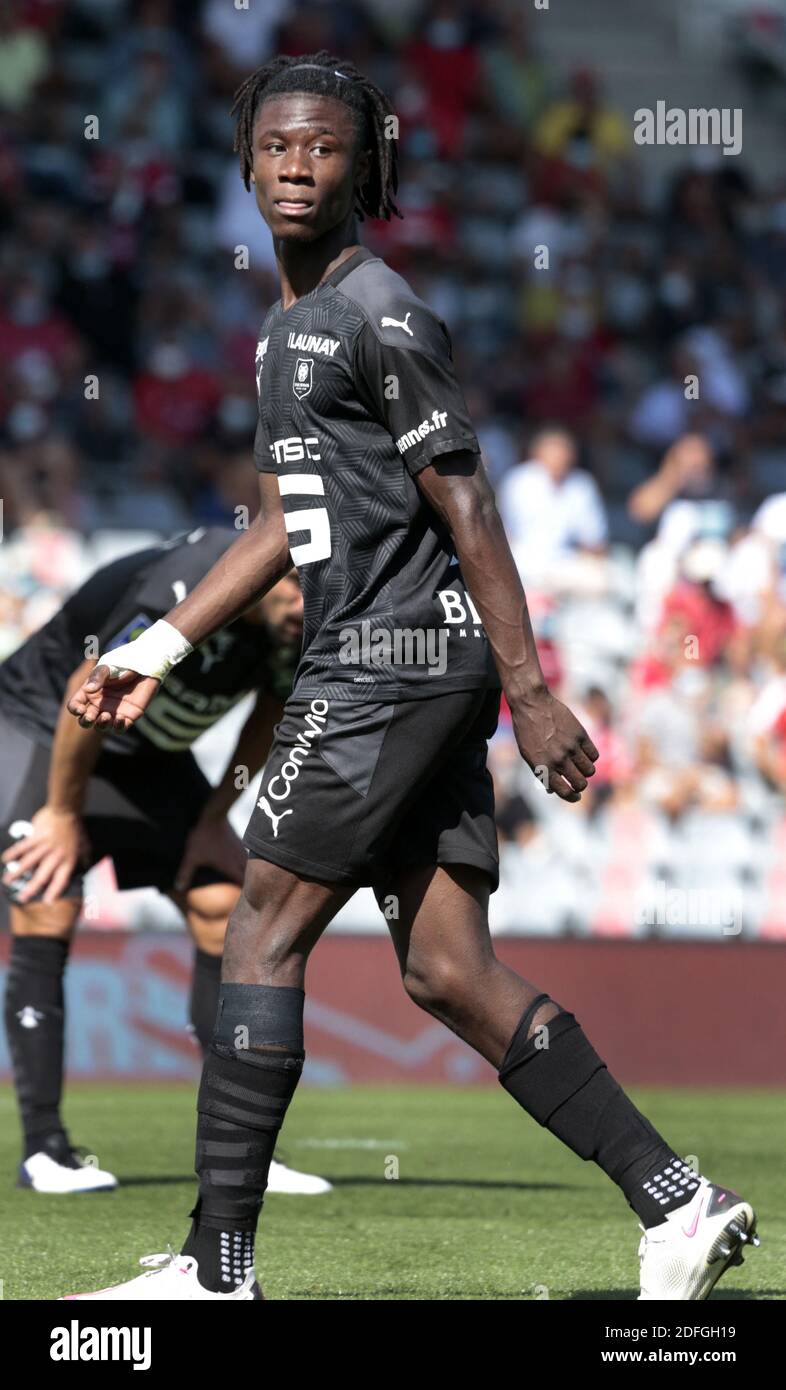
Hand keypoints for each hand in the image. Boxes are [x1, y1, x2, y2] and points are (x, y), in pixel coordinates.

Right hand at [1, 806, 89, 903]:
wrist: (67, 810)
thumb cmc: (75, 828)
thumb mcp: (84, 845)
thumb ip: (84, 857)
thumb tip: (86, 866)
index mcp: (68, 860)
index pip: (61, 880)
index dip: (54, 891)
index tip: (47, 901)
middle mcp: (56, 856)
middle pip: (42, 876)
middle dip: (31, 888)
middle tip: (22, 897)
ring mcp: (45, 846)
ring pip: (29, 863)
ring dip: (17, 873)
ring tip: (8, 880)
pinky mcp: (36, 837)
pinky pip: (22, 847)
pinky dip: (13, 853)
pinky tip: (5, 859)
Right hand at [67, 665, 160, 732]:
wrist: (144, 667)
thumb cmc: (123, 665)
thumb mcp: (108, 668)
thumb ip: (98, 677)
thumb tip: (88, 690)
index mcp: (89, 693)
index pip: (75, 705)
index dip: (75, 709)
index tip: (81, 709)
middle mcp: (98, 705)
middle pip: (85, 721)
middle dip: (85, 721)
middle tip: (90, 717)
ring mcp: (112, 712)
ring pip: (101, 727)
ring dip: (101, 725)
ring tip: (106, 715)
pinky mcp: (128, 717)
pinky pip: (120, 728)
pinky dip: (118, 727)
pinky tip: (120, 718)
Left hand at [174, 815, 246, 891]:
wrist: (213, 815)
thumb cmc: (203, 838)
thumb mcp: (192, 857)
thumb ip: (185, 873)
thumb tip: (178, 887)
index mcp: (230, 866)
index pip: (242, 884)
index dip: (244, 893)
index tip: (244, 899)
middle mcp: (238, 859)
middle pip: (248, 875)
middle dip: (247, 884)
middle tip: (244, 891)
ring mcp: (240, 849)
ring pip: (248, 864)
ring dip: (247, 872)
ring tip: (243, 878)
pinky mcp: (238, 841)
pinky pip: (245, 854)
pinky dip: (243, 861)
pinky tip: (237, 861)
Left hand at [511, 688, 598, 802]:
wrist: (531, 704)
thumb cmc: (527, 731)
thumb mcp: (528, 755)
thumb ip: (542, 773)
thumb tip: (553, 789)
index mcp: (543, 767)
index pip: (564, 791)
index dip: (572, 797)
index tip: (575, 796)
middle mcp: (558, 759)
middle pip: (581, 783)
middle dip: (580, 785)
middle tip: (577, 780)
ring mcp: (571, 747)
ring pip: (590, 770)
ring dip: (586, 771)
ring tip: (579, 765)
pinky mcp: (580, 734)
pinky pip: (594, 754)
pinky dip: (591, 757)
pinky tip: (583, 753)